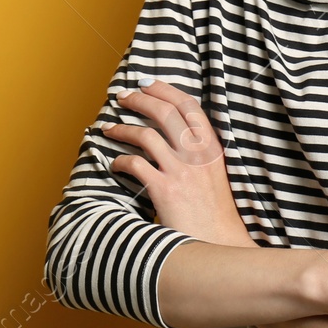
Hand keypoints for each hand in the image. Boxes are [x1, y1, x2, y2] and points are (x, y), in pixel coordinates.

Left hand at [102, 76, 253, 247]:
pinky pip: (135, 164)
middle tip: (122, 97)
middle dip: (139, 99)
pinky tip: (114, 165)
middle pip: (164, 112)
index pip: (188, 105)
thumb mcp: (214, 173)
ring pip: (145, 134)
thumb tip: (174, 133)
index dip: (165, 90)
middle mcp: (197, 154)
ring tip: (108, 129)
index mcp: (211, 147)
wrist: (220, 244)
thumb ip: (198, 152)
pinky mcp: (165, 190)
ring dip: (121, 128)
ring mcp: (182, 171)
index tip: (146, 84)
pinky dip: (120, 161)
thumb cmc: (213, 211)